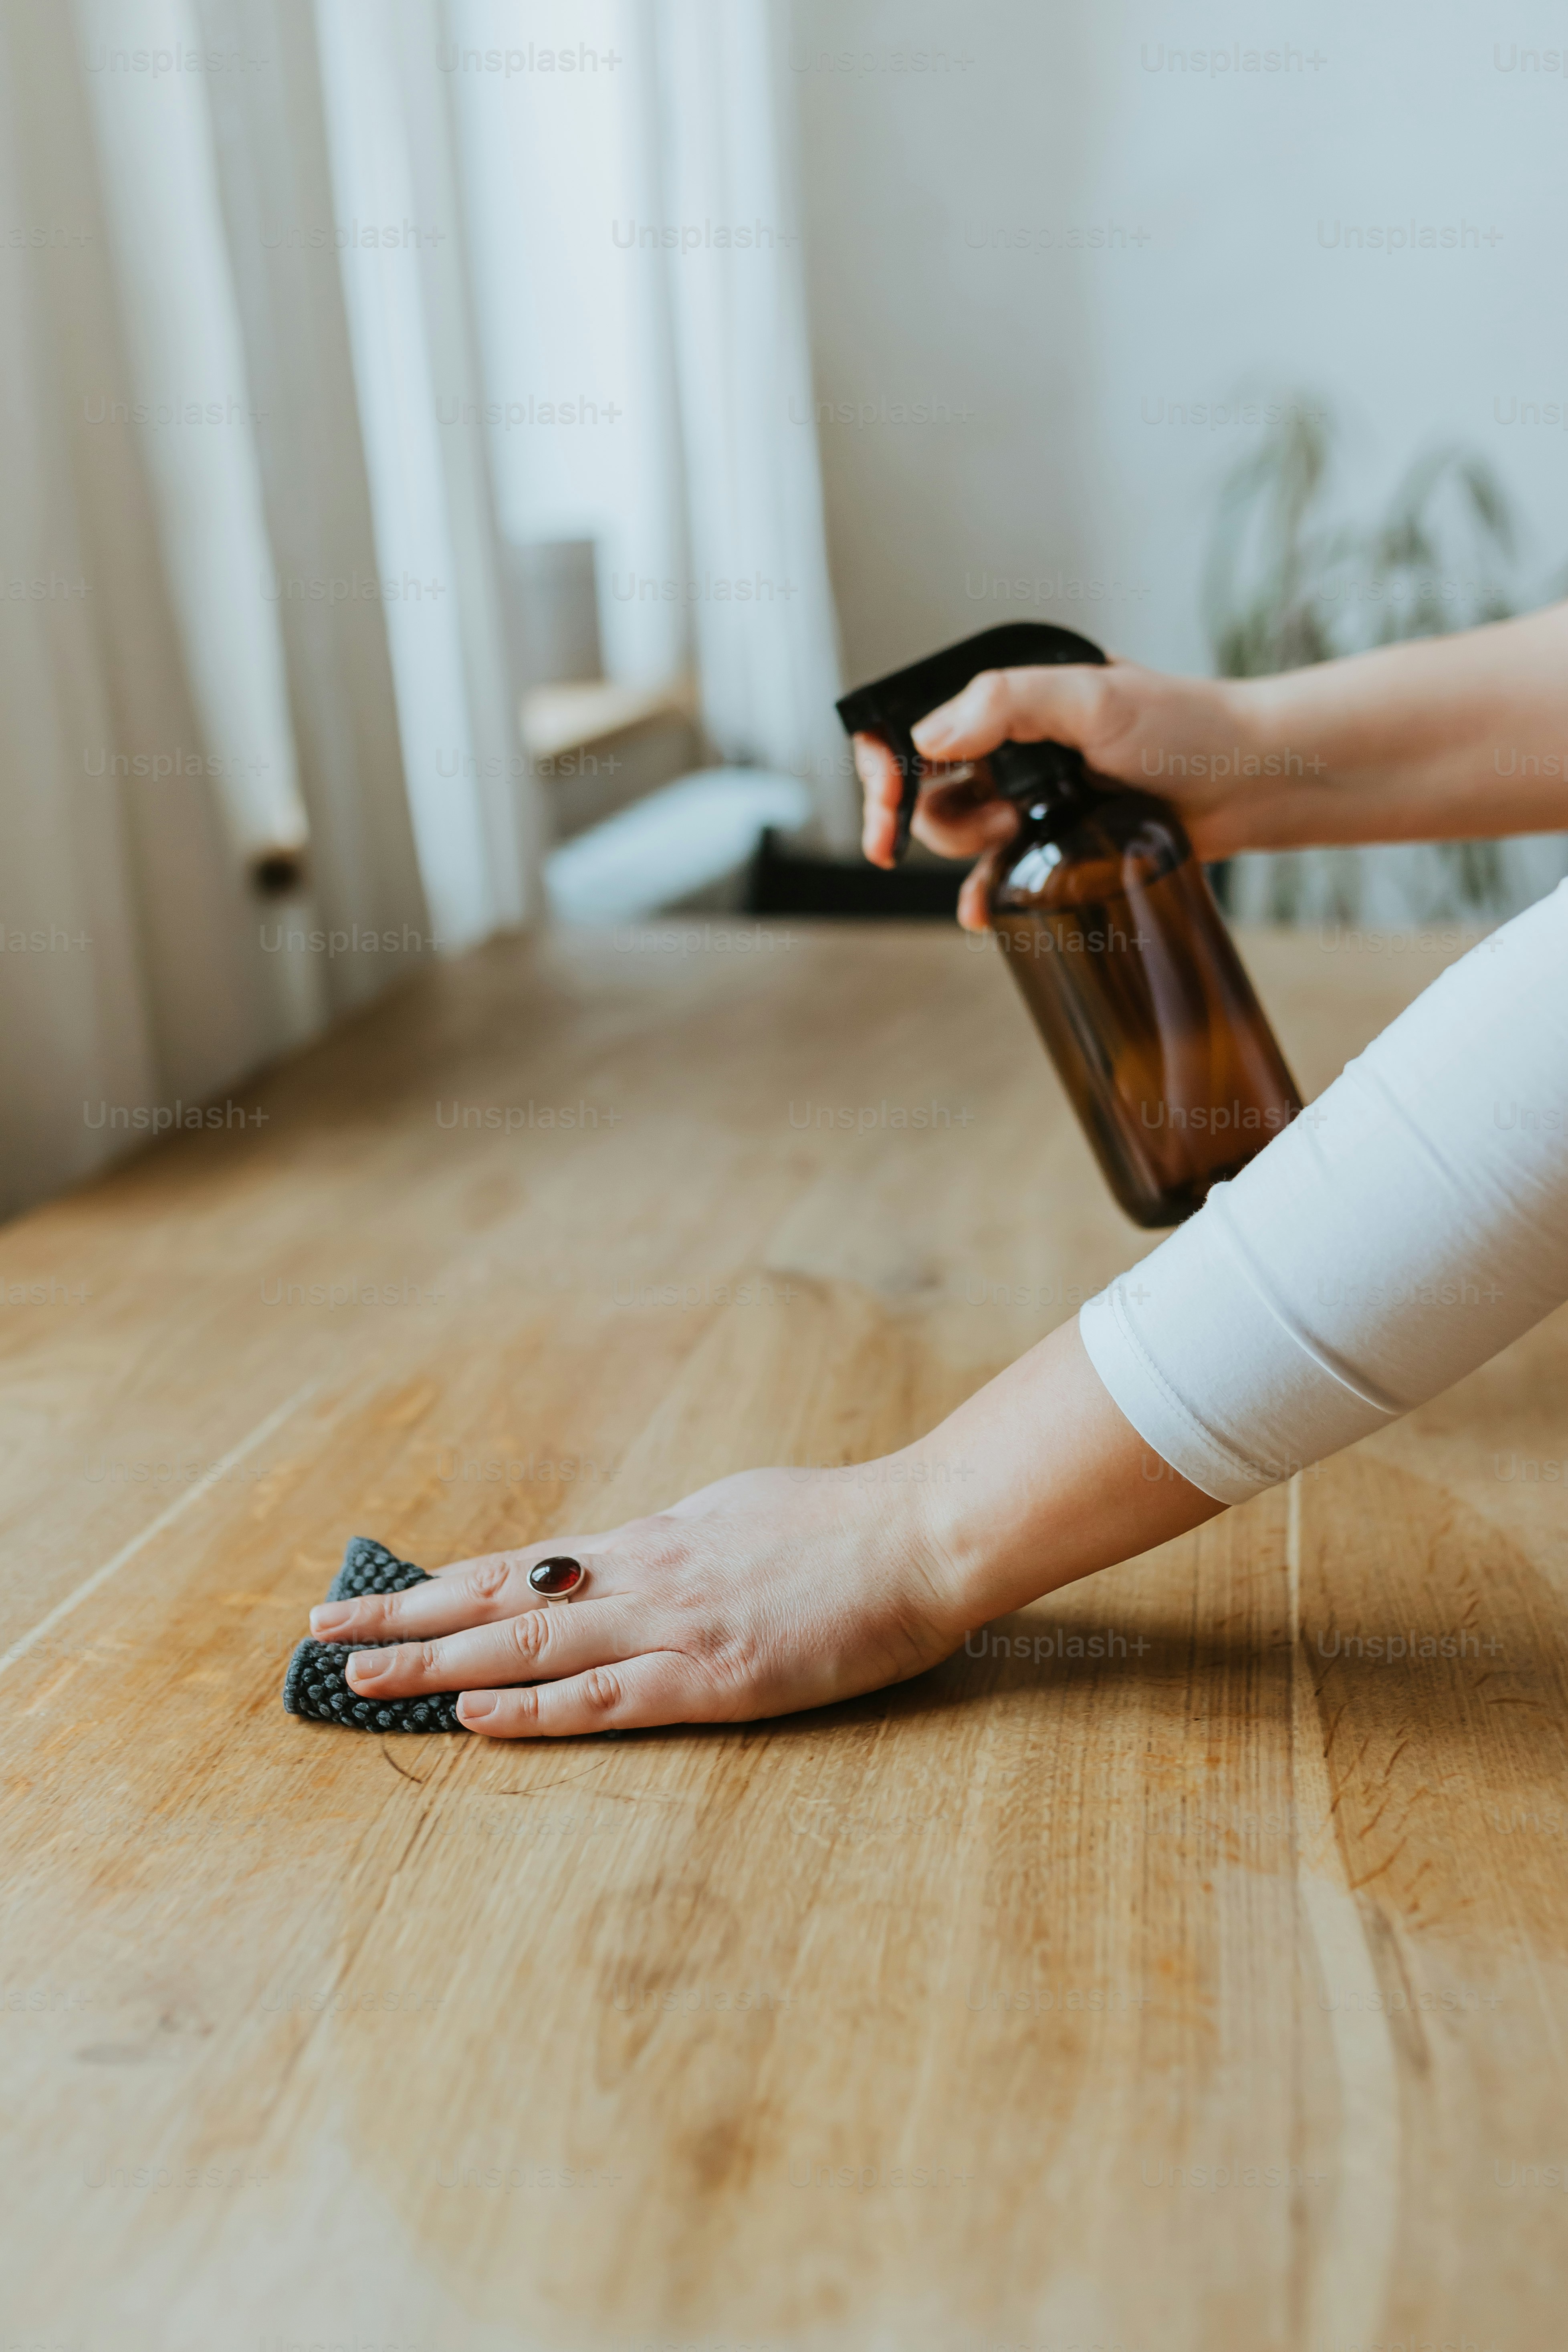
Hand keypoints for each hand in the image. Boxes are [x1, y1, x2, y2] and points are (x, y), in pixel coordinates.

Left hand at [306, 1464, 969, 1738]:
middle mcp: (645, 1577)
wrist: (921, 1534)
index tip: (379, 1595)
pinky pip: (606, 1698)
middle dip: (406, 1620)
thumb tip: (628, 1560)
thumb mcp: (738, 1516)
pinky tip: (474, 1716)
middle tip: (322, 1634)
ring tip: (361, 1678)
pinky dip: (533, 1710)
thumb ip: (676, 1546)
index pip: (524, 1568)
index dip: (444, 1583)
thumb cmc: (842, 1527)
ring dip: (438, 1663)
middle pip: (502, 1601)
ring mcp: (676, 1627)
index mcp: (653, 1542)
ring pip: (531, 1649)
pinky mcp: (715, 1678)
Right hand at [854, 658, 1261, 928]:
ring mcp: (1032, 797)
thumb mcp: (1096, 696)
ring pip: (956, 834)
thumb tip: (930, 738)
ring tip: (1021, 832)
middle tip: (945, 834)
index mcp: (1011, 699)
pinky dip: (981, 894)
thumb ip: (1009, 702)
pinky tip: (979, 913)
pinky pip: (997, 874)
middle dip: (927, 816)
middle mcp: (1013, 746)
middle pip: (926, 791)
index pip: (916, 727)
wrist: (1255, 779)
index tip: (886, 803)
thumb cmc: (1188, 725)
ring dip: (967, 847)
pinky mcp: (1057, 843)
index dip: (885, 767)